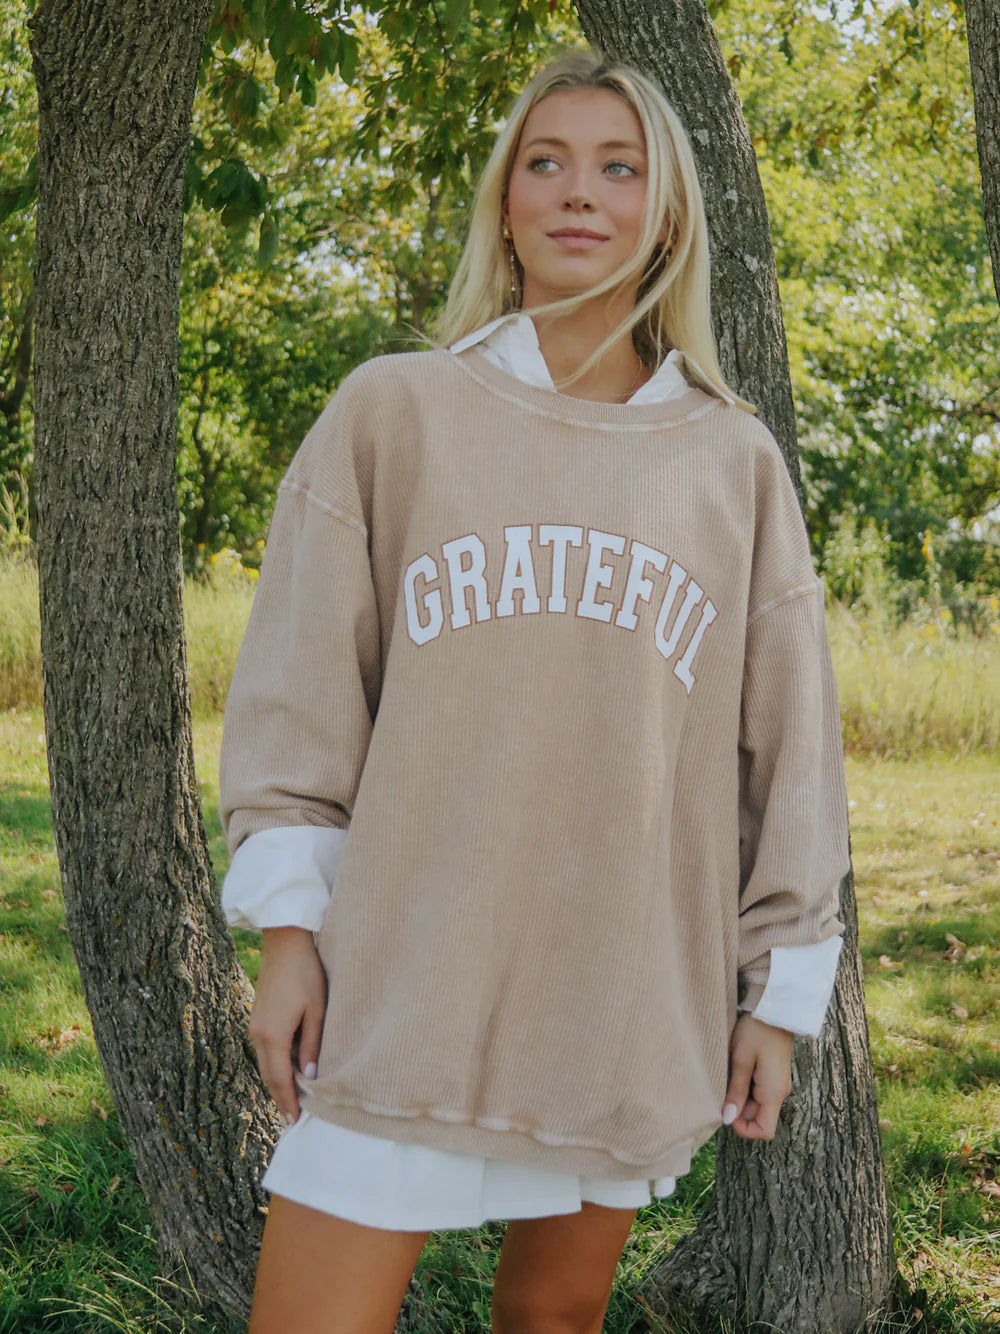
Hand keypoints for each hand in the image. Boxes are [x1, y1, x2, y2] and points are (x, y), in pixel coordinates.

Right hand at [248, 926, 326, 1127]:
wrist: (285, 943)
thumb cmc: (307, 973)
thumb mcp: (317, 1010)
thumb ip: (312, 1045)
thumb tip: (310, 1077)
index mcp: (272, 1036)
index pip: (280, 1080)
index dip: (288, 1103)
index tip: (295, 1124)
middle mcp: (258, 1035)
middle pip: (269, 1076)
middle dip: (281, 1099)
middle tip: (292, 1121)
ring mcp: (255, 1026)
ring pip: (266, 1065)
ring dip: (278, 1083)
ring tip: (292, 1102)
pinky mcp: (258, 1018)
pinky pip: (266, 1051)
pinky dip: (275, 1066)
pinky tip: (289, 1071)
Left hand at [721, 1013, 793, 1139]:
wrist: (775, 1007)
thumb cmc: (758, 1030)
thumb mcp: (741, 1059)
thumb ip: (735, 1090)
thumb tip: (728, 1118)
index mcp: (773, 1093)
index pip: (764, 1130)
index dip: (744, 1128)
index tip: (726, 1111)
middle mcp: (778, 1092)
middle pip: (758, 1117)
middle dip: (737, 1109)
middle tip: (721, 1087)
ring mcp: (776, 1083)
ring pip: (756, 1104)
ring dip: (739, 1096)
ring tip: (727, 1075)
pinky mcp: (772, 1074)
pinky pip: (758, 1091)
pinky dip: (744, 1087)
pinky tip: (734, 1069)